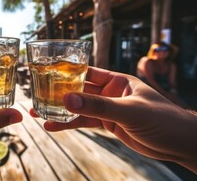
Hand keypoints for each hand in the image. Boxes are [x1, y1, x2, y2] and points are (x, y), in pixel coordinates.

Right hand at [30, 66, 196, 172]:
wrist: (179, 144)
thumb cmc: (162, 119)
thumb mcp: (129, 110)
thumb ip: (98, 106)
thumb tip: (67, 99)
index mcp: (117, 80)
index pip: (88, 72)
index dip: (66, 72)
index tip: (46, 73)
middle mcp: (110, 92)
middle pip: (79, 90)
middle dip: (58, 93)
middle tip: (36, 95)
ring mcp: (108, 109)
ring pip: (78, 108)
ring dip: (59, 111)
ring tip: (37, 114)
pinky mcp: (108, 124)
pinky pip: (84, 122)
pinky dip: (69, 124)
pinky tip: (53, 126)